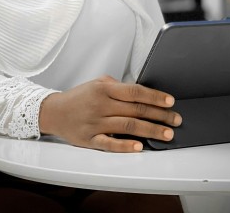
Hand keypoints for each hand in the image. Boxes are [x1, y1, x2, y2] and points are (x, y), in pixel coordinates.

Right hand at [38, 75, 181, 151]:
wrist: (54, 111)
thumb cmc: (79, 97)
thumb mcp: (98, 83)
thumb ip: (118, 86)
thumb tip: (141, 92)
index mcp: (105, 89)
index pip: (135, 92)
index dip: (154, 96)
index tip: (170, 101)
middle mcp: (101, 105)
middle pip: (136, 110)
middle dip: (160, 115)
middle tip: (176, 120)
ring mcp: (95, 123)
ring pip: (128, 126)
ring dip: (150, 130)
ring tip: (167, 134)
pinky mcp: (89, 140)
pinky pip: (110, 143)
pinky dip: (125, 146)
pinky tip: (140, 147)